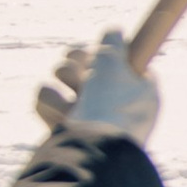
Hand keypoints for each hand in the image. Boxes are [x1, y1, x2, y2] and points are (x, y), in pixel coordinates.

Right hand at [34, 29, 159, 147]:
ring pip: (62, 81)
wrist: (91, 154)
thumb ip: (112, 41)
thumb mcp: (113, 60)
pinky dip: (49, 105)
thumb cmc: (109, 104)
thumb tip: (113, 32)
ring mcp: (89, 120)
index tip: (94, 52)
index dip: (102, 53)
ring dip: (63, 83)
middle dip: (76, 66)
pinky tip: (60, 116)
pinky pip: (47, 103)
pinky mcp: (65, 132)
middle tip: (80, 73)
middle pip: (86, 67)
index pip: (121, 61)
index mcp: (140, 92)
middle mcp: (116, 107)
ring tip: (72, 100)